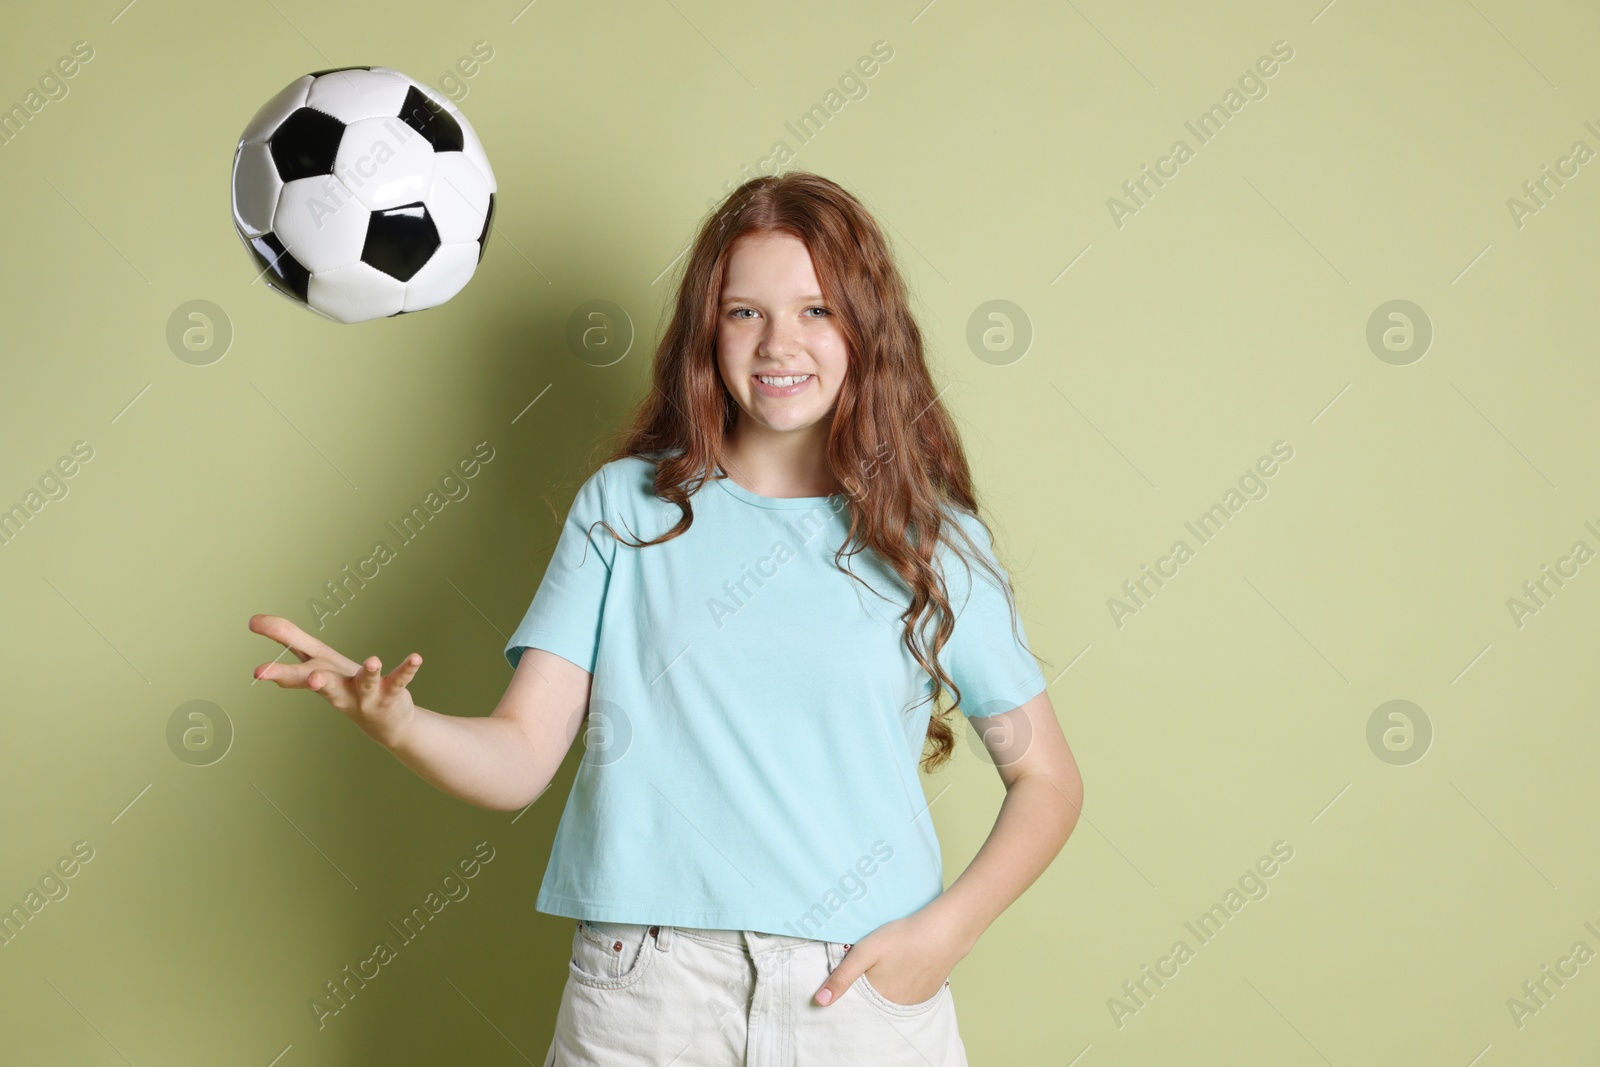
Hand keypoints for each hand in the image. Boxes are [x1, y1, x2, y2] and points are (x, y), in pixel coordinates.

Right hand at [249, 613, 421, 747]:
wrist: (385, 724)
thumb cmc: (345, 686)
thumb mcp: (315, 661)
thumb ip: (289, 638)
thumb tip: (253, 619)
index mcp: (319, 676)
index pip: (293, 671)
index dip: (275, 671)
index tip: (256, 672)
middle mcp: (339, 689)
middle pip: (321, 684)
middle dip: (308, 681)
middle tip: (309, 681)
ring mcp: (366, 694)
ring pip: (365, 684)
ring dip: (369, 673)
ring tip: (374, 661)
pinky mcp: (391, 693)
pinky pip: (399, 680)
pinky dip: (406, 669)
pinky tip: (416, 658)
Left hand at [814, 910, 965, 1007]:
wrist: (945, 931)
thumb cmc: (903, 937)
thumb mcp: (865, 952)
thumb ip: (841, 977)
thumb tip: (819, 1002)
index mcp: (878, 998)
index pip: (857, 1001)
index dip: (852, 988)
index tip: (853, 973)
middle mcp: (897, 1006)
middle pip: (875, 999)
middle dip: (869, 986)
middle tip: (876, 962)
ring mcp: (915, 1001)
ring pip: (893, 996)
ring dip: (888, 985)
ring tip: (891, 962)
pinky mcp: (929, 992)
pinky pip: (909, 993)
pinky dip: (904, 984)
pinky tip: (906, 965)